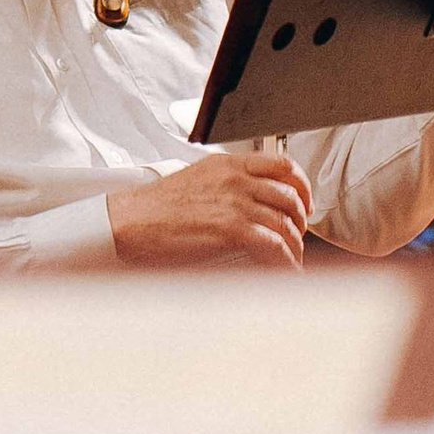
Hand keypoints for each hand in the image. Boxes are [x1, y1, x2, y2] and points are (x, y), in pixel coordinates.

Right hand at [109, 148, 312, 267]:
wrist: (130, 220)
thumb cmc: (154, 208)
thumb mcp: (195, 180)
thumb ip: (224, 184)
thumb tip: (246, 202)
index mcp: (228, 164)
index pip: (282, 164)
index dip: (301, 184)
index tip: (304, 201)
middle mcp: (235, 179)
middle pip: (289, 195)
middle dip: (301, 220)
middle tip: (299, 235)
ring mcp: (235, 202)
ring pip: (285, 222)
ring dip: (295, 245)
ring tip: (293, 259)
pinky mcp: (231, 229)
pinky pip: (273, 245)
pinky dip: (286, 261)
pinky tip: (286, 269)